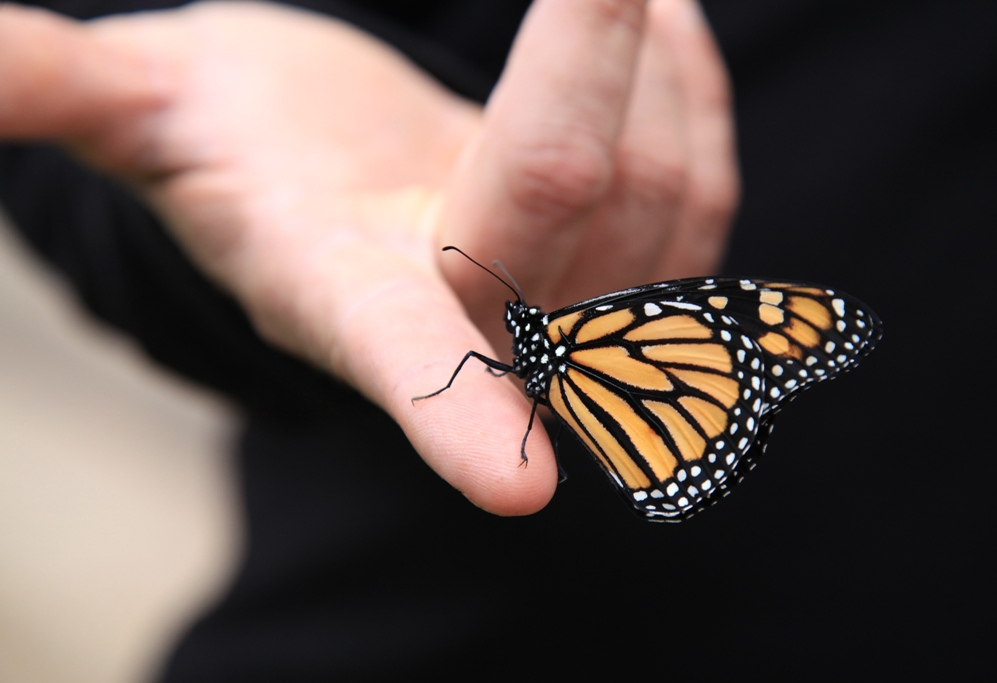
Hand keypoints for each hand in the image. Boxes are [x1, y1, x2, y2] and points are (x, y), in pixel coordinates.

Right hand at [0, 0, 737, 515]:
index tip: (517, 488)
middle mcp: (470, 327)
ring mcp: (563, 314)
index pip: (408, 367)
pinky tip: (663, 32)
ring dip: (651, 59)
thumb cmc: (248, 153)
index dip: (455, 421)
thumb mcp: (153, 119)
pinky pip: (704, 196)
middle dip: (588, 57)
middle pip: (571, 202)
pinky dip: (696, 95)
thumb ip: (62, 93)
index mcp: (351, 303)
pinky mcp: (633, 279)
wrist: (345, 181)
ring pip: (665, 194)